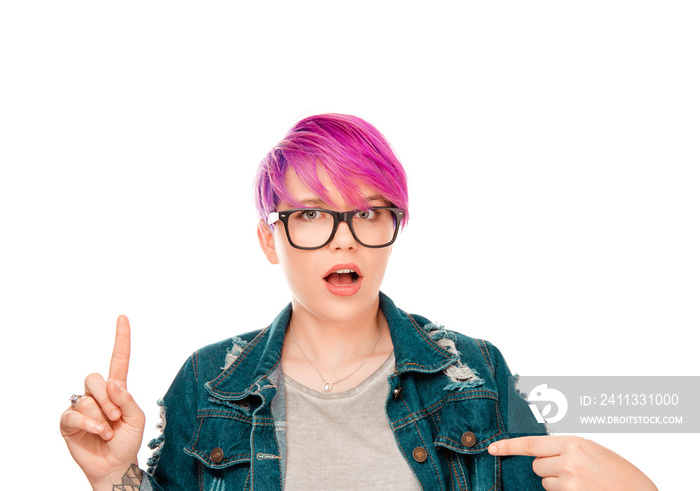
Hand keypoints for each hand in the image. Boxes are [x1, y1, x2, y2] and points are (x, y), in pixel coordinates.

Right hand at [60, 315, 144, 487]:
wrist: (115, 464)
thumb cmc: (127, 440)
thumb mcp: (137, 419)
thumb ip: (128, 399)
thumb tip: (113, 383)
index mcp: (118, 388)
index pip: (119, 359)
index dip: (121, 339)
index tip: (123, 317)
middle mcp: (98, 393)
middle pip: (95, 377)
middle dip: (108, 397)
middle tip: (116, 416)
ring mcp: (82, 406)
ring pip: (87, 398)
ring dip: (101, 414)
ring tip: (109, 429)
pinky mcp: (69, 422)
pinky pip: (74, 414)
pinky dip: (89, 423)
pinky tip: (99, 432)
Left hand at [488, 435, 656, 490]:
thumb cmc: (621, 475)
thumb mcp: (594, 451)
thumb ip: (568, 449)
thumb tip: (542, 452)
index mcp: (574, 442)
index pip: (531, 444)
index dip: (508, 446)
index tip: (492, 448)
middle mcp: (568, 460)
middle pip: (537, 465)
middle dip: (549, 468)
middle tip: (574, 471)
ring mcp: (568, 481)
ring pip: (545, 482)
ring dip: (557, 483)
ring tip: (583, 483)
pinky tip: (583, 490)